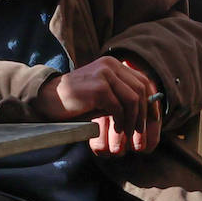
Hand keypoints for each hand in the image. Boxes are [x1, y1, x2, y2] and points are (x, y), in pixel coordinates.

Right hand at [35, 56, 159, 154]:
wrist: (48, 98)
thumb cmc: (76, 101)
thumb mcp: (102, 95)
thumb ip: (120, 97)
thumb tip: (146, 112)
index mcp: (113, 64)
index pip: (142, 81)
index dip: (151, 102)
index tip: (154, 120)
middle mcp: (110, 65)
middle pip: (141, 90)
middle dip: (144, 116)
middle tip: (142, 135)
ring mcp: (104, 74)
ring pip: (132, 99)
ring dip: (134, 121)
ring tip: (129, 136)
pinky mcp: (98, 87)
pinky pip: (118, 107)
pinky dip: (121, 122)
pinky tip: (117, 131)